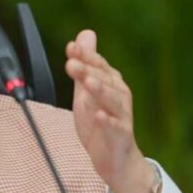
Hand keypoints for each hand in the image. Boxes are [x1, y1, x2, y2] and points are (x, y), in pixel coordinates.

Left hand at [65, 30, 153, 192]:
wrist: (116, 158)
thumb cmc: (101, 120)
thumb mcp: (88, 89)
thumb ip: (86, 63)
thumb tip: (84, 35)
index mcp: (111, 83)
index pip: (98, 65)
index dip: (85, 56)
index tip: (71, 48)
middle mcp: (119, 96)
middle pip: (104, 80)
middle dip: (88, 70)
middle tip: (71, 63)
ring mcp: (121, 115)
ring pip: (111, 100)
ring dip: (100, 90)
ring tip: (87, 83)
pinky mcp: (121, 135)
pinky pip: (115, 127)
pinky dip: (107, 121)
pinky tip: (99, 115)